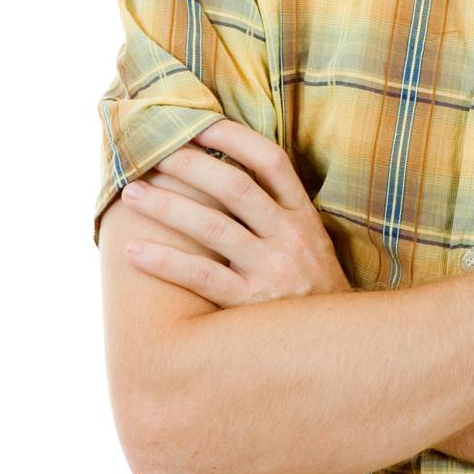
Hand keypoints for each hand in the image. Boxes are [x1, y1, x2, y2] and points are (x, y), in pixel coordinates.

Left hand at [120, 118, 352, 305]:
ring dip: (168, 207)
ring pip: (213, 228)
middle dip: (190, 166)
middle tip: (151, 151)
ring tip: (133, 194)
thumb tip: (223, 176)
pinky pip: (201, 278)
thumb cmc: (312, 292)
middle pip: (236, 188)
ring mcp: (273, 271)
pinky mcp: (252, 306)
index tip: (197, 122)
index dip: (234, 138)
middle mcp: (291, 238)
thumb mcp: (311, 245)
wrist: (341, 350)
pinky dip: (165, 262)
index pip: (271, 162)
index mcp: (304, 216)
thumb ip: (278, 213)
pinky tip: (134, 251)